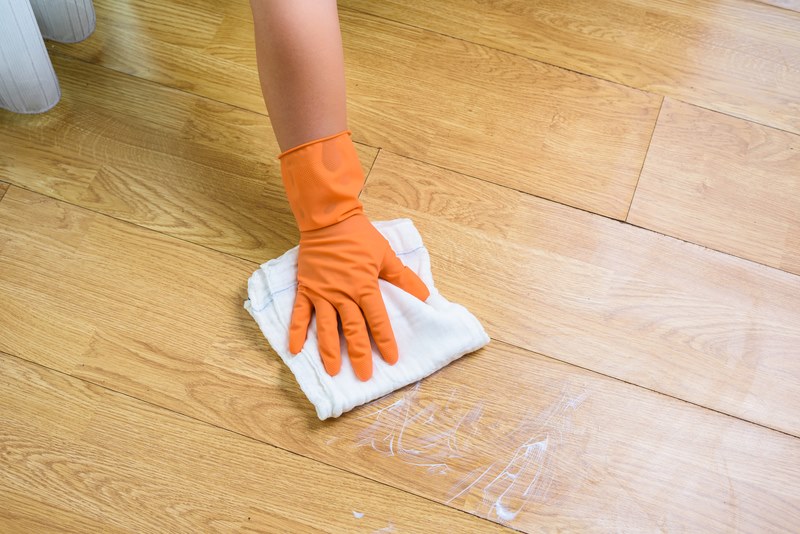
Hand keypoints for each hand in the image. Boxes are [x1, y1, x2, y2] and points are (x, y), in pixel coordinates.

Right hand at [289, 212, 429, 379]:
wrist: (329, 220)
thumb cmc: (359, 237)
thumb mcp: (386, 255)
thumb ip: (403, 278)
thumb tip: (425, 295)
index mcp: (364, 287)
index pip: (377, 320)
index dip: (385, 341)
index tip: (391, 359)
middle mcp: (343, 295)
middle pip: (352, 330)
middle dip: (359, 354)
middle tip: (364, 376)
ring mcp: (322, 294)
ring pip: (326, 328)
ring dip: (329, 351)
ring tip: (333, 371)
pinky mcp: (306, 289)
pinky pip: (299, 314)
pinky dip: (296, 332)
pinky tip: (295, 350)